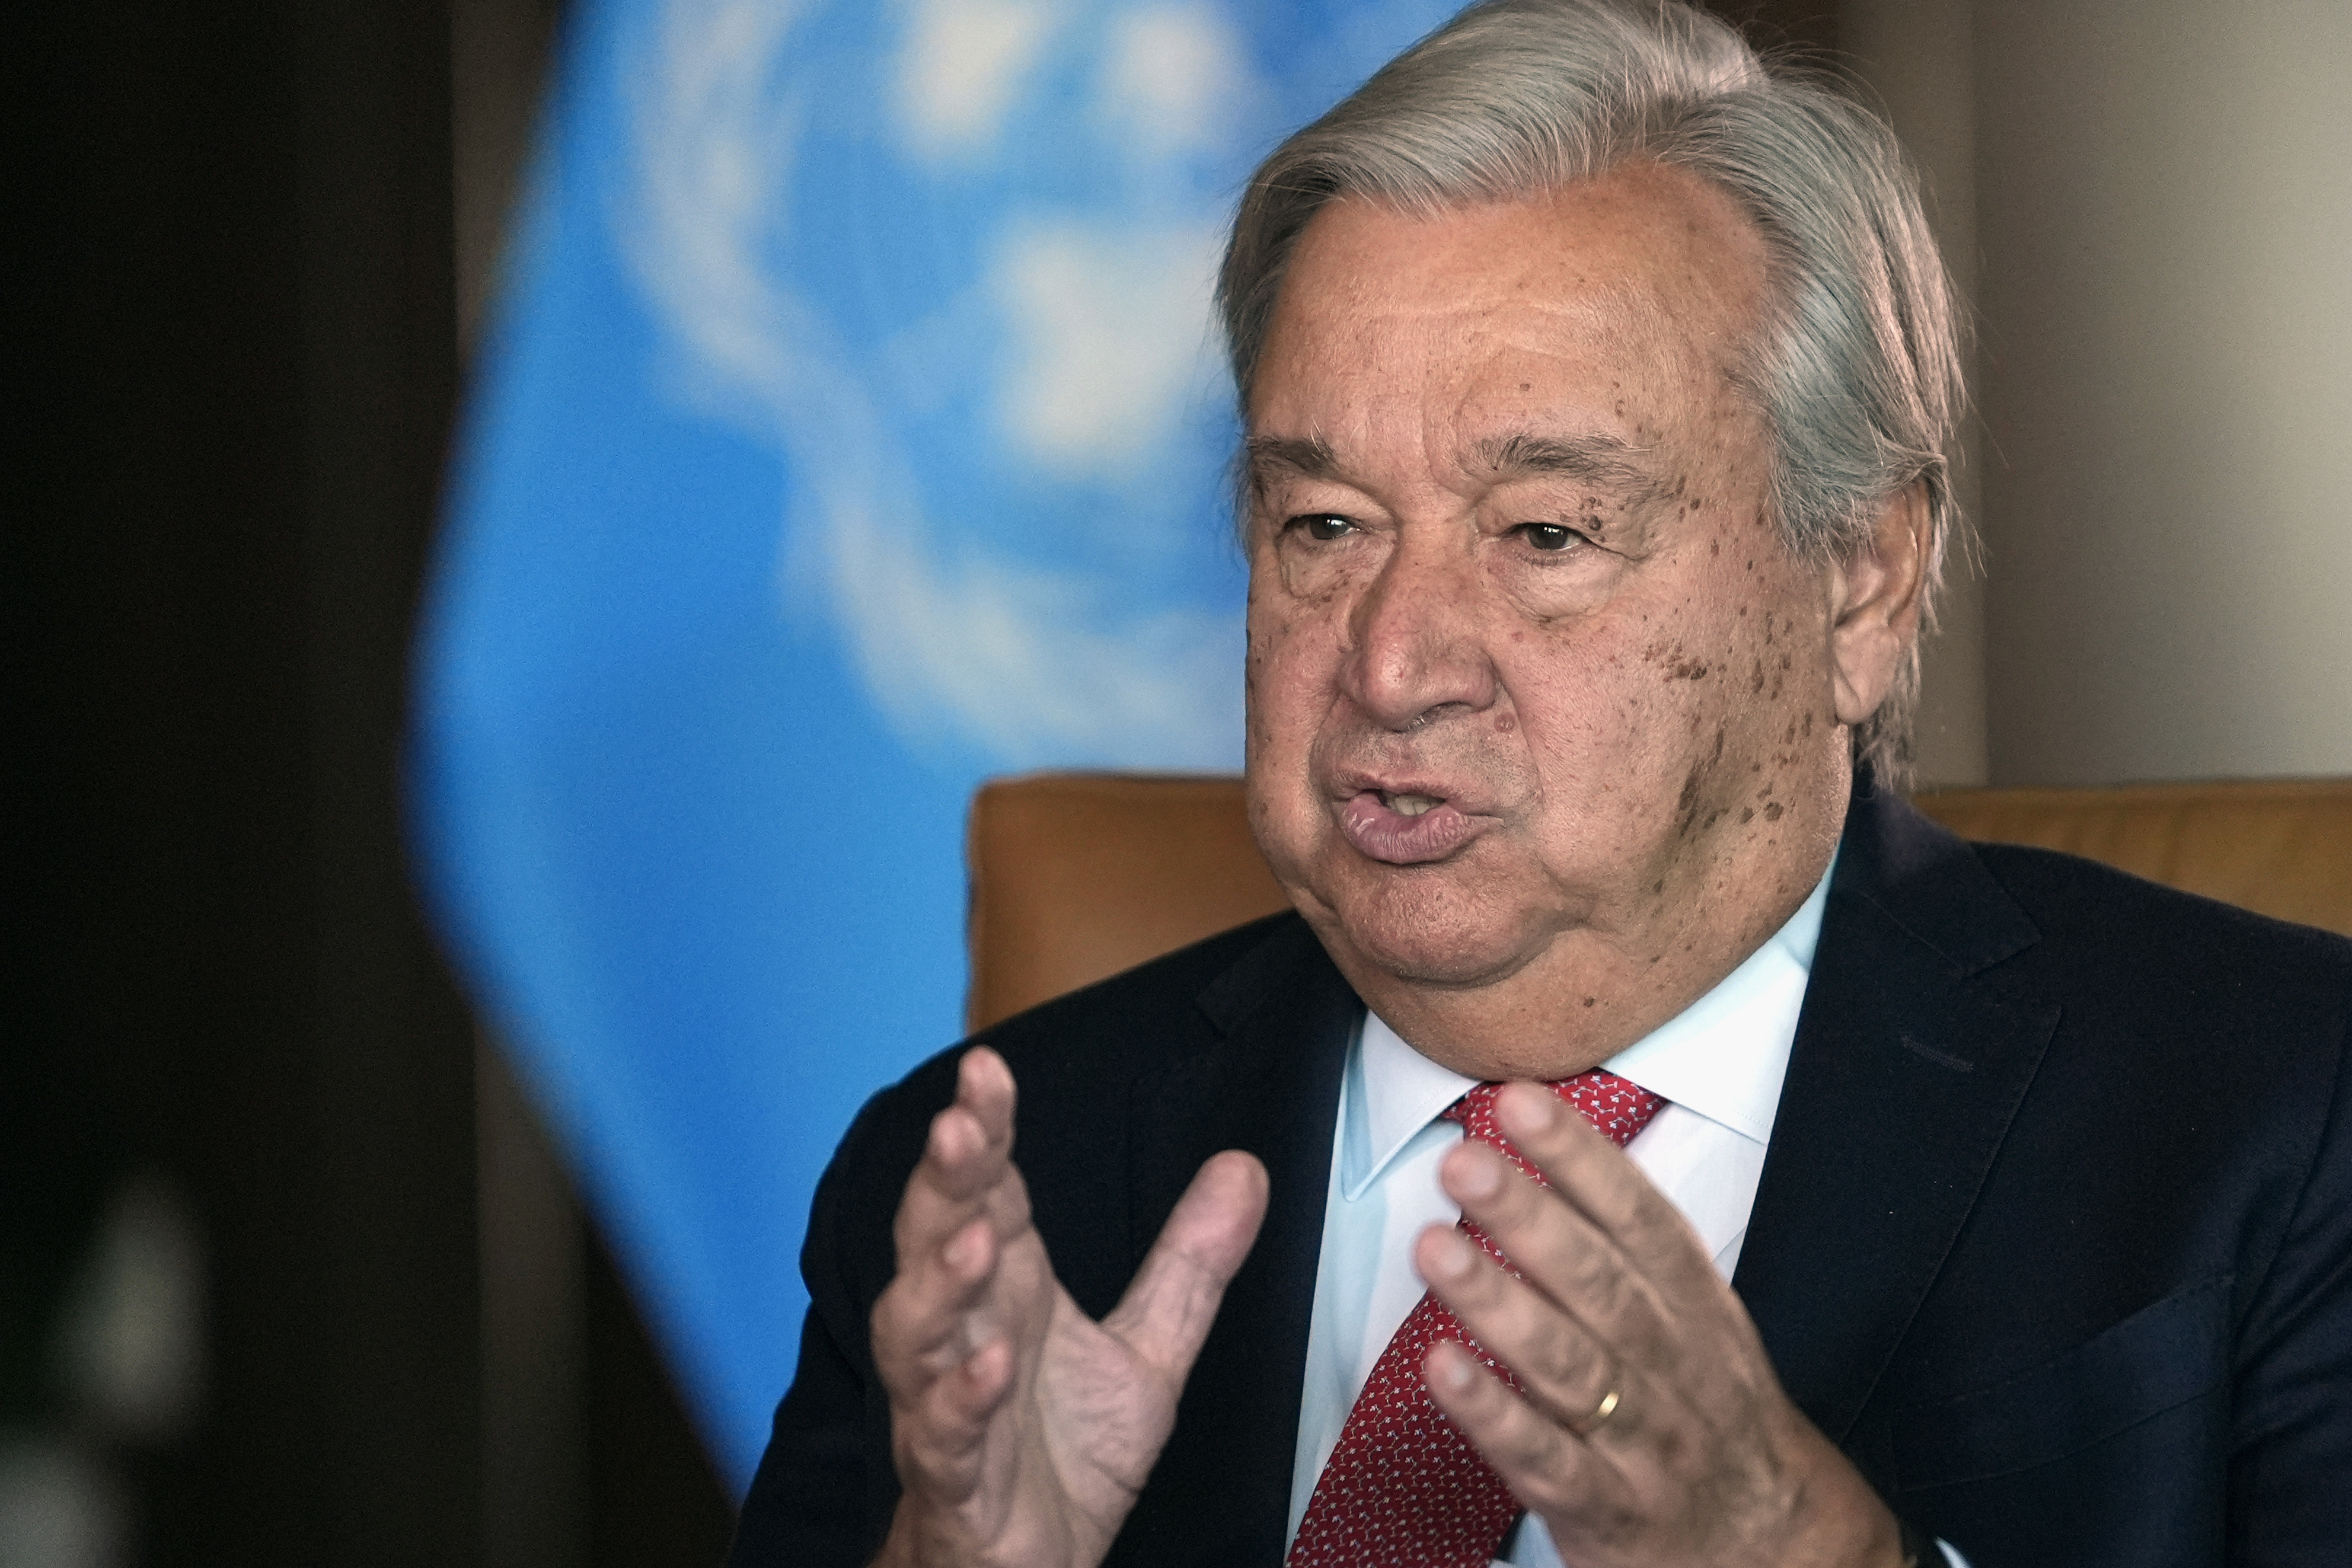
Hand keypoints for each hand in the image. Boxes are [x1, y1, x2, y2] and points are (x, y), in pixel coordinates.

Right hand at [870, 1047, 1268, 1567]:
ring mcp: (945, 1406)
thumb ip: (1189, 1264)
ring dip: (939, 1283)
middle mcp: (965, 1334)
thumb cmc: (1061, 1461)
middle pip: (937, 1239)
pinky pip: (945, 1437)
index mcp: (1008, 1290)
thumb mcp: (1149, 1353)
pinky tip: (989, 1368)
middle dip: (944, 1181)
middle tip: (959, 1124)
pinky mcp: (954, 1481)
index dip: (986, 1128)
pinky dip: (959, 1401)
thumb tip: (1245, 1169)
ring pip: (917, 1333)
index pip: (990, 1190)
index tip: (989, 1068)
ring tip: (976, 1236)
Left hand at [1415, 1082, 1904, 1567]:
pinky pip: (1541, 1457)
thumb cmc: (1708, 1411)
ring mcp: (1638, 1438)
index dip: (1581, 1158)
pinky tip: (1441, 1368)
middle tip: (1466, 1162)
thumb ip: (1625, 1247)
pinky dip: (1492, 1413)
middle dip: (1530, 1216)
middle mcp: (1671, 1362)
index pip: (1640, 1219)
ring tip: (1435, 1246)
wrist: (1767, 1545)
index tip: (1519, 1103)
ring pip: (1567, 1364)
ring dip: (1498, 1302)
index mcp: (1696, 1306)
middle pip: (1599, 1282)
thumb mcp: (1697, 1320)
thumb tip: (1538, 1151)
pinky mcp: (1600, 1506)